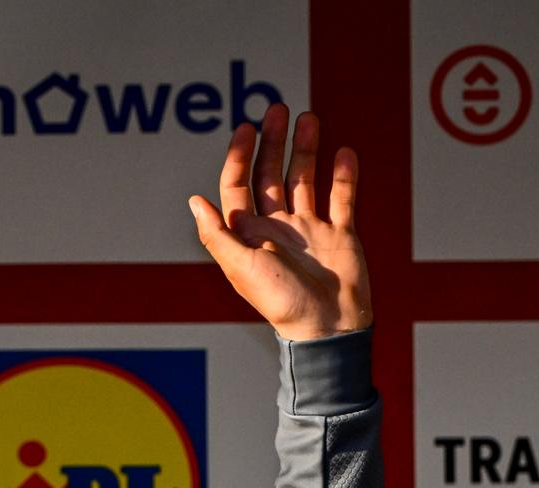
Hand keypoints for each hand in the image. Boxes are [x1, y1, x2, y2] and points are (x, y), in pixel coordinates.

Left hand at [188, 104, 370, 341]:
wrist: (327, 327)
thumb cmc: (280, 302)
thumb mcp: (240, 267)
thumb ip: (217, 234)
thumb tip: (194, 200)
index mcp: (249, 234)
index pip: (238, 186)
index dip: (239, 157)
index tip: (246, 128)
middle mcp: (277, 227)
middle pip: (271, 175)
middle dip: (272, 142)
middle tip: (277, 109)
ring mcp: (309, 229)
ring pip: (306, 179)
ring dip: (306, 149)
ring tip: (309, 118)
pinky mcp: (340, 234)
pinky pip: (342, 198)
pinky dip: (344, 175)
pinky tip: (344, 152)